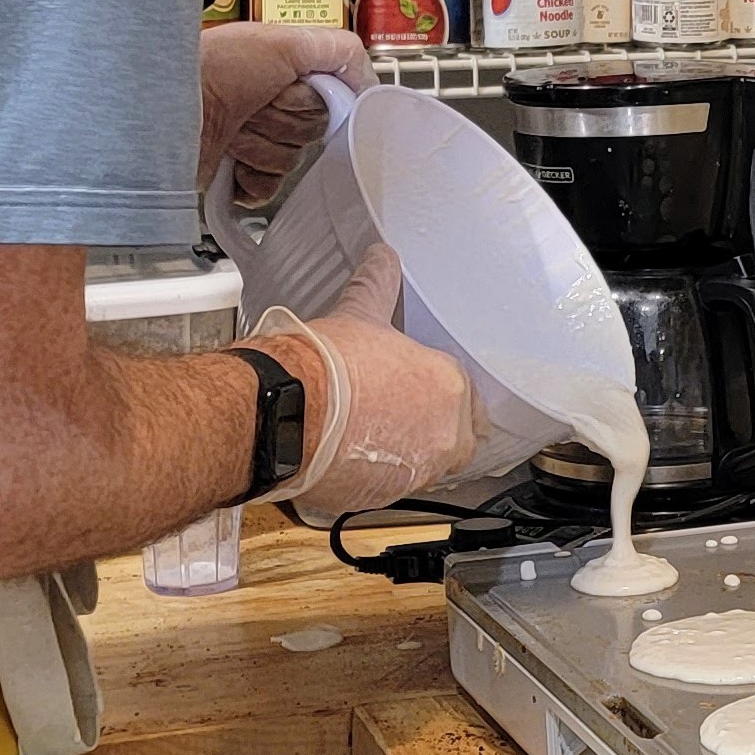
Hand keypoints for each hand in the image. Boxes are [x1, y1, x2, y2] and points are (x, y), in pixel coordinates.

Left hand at [202, 24, 367, 207]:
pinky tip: (231, 158)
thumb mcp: (284, 40)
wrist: (164, 110)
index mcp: (284, 72)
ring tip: (234, 125)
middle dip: (286, 119)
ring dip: (262, 145)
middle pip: (312, 132)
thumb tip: (369, 81)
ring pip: (290, 162)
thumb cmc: (210, 67)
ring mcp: (252, 140)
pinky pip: (267, 190)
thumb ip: (338, 51)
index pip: (333, 98)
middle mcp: (269, 105)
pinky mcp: (236, 174)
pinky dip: (250, 178)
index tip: (299, 90)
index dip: (318, 99)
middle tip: (256, 103)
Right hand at [256, 247, 481, 521]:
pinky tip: (352, 456)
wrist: (283, 411)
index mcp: (449, 387)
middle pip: (460, 441)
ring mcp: (416, 472)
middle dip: (438, 431)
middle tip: (404, 417)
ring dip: (408, 454)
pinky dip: (377, 476)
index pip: (470, 400)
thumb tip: (382, 257)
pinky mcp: (382, 498)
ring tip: (373, 435)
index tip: (424, 392)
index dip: (446, 395)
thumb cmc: (323, 366)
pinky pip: (391, 487)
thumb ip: (378, 285)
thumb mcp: (359, 314)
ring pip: (427, 467)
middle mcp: (444, 435)